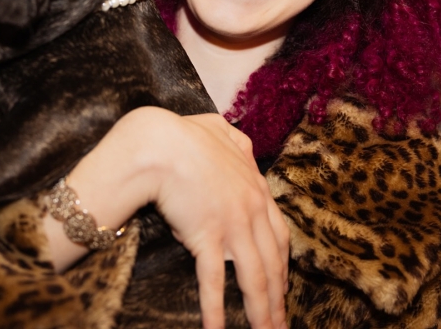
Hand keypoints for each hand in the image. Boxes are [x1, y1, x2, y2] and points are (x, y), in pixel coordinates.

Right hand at [44, 107, 288, 328]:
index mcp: (255, 187)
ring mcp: (231, 224)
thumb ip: (234, 141)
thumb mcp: (218, 130)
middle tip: (280, 322)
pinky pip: (214, 280)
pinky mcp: (207, 236)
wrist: (158, 143)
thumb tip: (240, 145)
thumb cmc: (181, 134)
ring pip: (255, 276)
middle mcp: (251, 209)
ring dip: (261, 311)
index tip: (283, 286)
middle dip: (278, 297)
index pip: (278, 234)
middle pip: (273, 262)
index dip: (282, 265)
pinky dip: (217, 309)